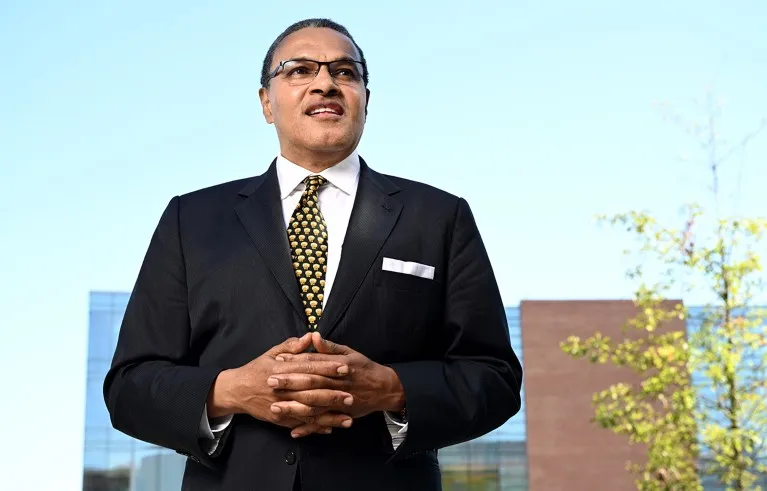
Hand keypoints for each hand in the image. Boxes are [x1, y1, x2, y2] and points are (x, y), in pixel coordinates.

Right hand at [207, 333, 353, 434]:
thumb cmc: (256, 369)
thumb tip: (311, 336)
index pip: (308, 367)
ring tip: (348, 417)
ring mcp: (281, 405)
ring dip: (328, 415)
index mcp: (281, 368)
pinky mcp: (279, 418)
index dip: (327, 367)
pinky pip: (300, 423)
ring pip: (308, 411)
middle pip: (310, 391)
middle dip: (332, 394)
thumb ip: (292, 345)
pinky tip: (331, 428)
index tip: (345, 367)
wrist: (235, 390)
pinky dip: (315, 427)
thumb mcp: (271, 352)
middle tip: (351, 395)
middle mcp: (282, 388)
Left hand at [270, 332, 404, 435]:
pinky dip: (309, 428)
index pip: (313, 361)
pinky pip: (323, 422)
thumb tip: (313, 336)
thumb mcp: (349, 352)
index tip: (277, 360)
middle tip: (270, 381)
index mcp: (338, 365)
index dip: (295, 360)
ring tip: (275, 407)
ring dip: (294, 407)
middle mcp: (337, 383)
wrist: (384, 388)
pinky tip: (293, 431)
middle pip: (311, 382)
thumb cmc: (364, 368)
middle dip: (289, 382)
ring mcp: (339, 400)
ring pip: (314, 405)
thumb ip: (329, 347)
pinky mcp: (341, 414)